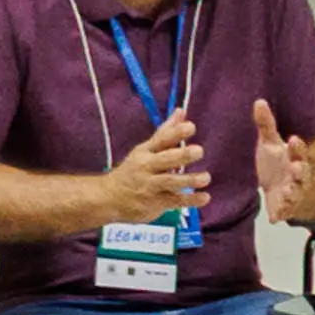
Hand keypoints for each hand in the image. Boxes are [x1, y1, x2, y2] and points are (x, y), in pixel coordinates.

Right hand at [96, 106, 205, 226]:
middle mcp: (147, 166)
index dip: (176, 132)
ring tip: (206, 177)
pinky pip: (175, 200)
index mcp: (145, 151)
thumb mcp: (146, 149)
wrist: (109, 197)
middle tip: (199, 151)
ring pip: (170, 181)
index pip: (161, 139)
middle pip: (165, 159)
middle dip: (182, 155)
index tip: (191, 127)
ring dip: (189, 180)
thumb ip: (167, 132)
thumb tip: (182, 111)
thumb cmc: (133, 170)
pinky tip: (205, 197)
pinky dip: (190, 200)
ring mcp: (150, 185)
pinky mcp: (155, 203)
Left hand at [267, 113, 314, 226]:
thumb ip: (266, 124)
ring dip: (293, 192)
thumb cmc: (275, 162)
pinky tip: (274, 217)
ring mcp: (293, 192)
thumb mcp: (269, 143)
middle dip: (301, 170)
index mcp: (295, 158)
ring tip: (288, 191)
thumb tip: (259, 102)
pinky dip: (281, 214)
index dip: (298, 147)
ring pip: (297, 193)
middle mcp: (297, 175)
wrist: (275, 187)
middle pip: (303, 172)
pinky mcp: (284, 207)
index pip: (300, 151)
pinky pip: (285, 212)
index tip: (294, 139)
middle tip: (297, 166)